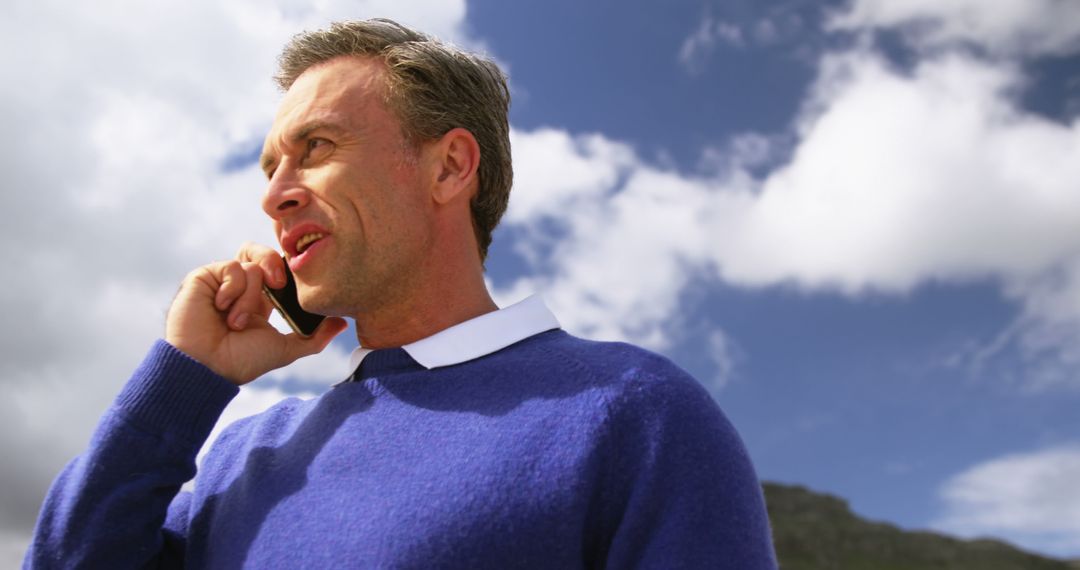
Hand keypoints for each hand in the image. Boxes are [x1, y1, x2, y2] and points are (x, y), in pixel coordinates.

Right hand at [165, 243, 346, 384]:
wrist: (207, 366)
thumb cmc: (240, 362)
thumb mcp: (285, 349)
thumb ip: (314, 338)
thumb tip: (342, 323)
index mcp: (259, 302)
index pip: (277, 271)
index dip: (288, 271)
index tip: (298, 284)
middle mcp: (240, 289)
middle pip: (264, 254)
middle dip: (276, 264)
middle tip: (277, 286)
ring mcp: (222, 282)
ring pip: (252, 264)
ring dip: (249, 296)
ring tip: (237, 322)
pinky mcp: (205, 277)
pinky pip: (232, 267)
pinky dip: (232, 289)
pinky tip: (221, 309)